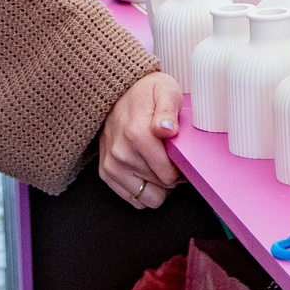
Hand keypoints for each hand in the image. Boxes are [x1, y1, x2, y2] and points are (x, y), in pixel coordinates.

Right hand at [99, 71, 182, 208]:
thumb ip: (168, 110)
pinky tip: (147, 171)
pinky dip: (142, 189)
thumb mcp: (165, 91)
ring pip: (147, 199)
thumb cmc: (147, 92)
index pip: (168, 176)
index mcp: (138, 135)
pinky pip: (132, 199)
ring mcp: (112, 165)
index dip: (182, 171)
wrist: (118, 91)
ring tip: (159, 166)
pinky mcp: (106, 172)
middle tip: (172, 159)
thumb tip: (167, 130)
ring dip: (157, 186)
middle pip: (161, 187)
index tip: (183, 159)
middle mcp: (121, 154)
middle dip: (170, 177)